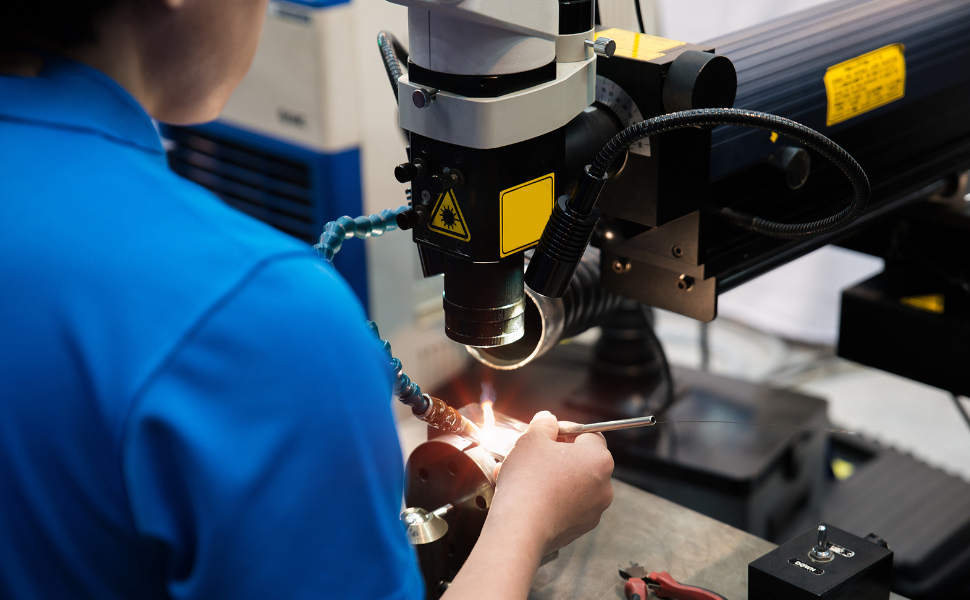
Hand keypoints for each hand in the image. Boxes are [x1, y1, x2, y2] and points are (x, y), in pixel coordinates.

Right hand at [488, 411, 613, 555]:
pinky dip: (552, 498)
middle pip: (582, 460)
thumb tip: (548, 420)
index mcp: (599, 459)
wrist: (521, 528)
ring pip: (574, 484)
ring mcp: (593, 510)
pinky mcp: (579, 528)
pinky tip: (528, 496)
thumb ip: (543, 424)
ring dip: (553, 476)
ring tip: (524, 475)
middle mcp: (604, 486)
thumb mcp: (532, 439)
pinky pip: (568, 505)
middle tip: (534, 453)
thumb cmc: (528, 481)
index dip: (566, 430)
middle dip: (558, 454)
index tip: (548, 432)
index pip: (590, 434)